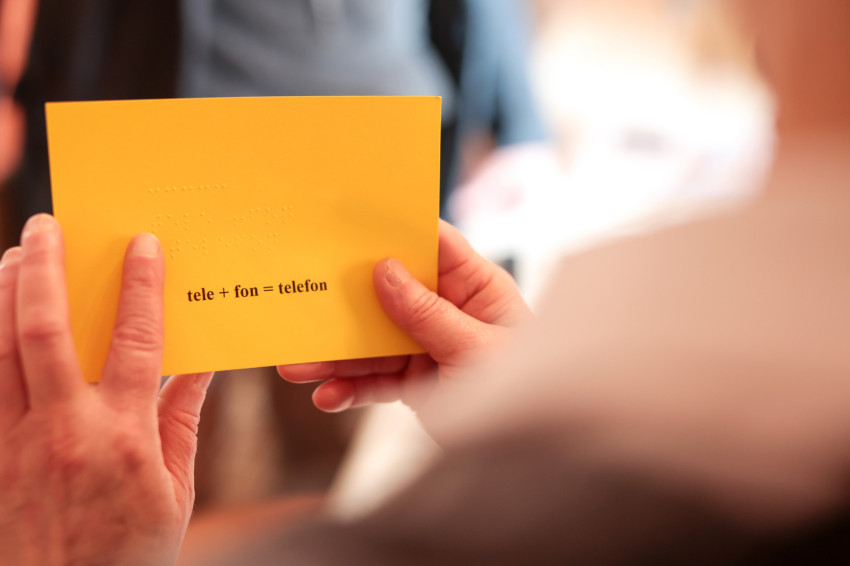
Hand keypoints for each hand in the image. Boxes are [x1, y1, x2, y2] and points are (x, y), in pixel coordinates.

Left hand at [0, 214, 212, 565]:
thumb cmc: (129, 552)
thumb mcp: (176, 487)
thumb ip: (182, 417)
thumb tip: (201, 363)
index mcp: (124, 435)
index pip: (136, 340)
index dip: (141, 285)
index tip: (142, 245)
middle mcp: (63, 429)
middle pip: (44, 328)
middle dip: (43, 267)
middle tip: (46, 226)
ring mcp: (14, 442)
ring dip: (2, 295)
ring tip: (12, 255)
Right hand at [278, 220, 530, 413]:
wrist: (531, 452)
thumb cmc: (527, 389)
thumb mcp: (476, 349)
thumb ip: (428, 314)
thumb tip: (385, 270)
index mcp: (476, 289)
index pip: (433, 244)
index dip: (394, 228)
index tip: (349, 218)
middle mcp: (449, 312)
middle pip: (389, 293)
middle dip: (346, 301)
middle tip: (304, 300)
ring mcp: (429, 347)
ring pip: (374, 343)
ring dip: (336, 355)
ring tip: (297, 366)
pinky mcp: (416, 383)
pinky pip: (377, 381)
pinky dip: (351, 390)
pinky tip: (326, 397)